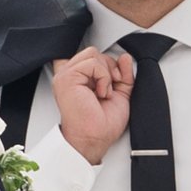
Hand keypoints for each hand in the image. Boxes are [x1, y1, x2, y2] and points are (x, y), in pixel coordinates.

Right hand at [51, 45, 133, 164]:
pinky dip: (103, 77)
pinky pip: (92, 62)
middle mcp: (69, 75)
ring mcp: (65, 75)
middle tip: (110, 88)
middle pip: (93, 52)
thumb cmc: (102, 124)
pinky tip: (101, 92)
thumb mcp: (120, 93)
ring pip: (92, 53)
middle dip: (109, 67)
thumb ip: (122, 74)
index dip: (105, 63)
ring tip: (104, 92)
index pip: (90, 56)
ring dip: (106, 73)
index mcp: (77, 78)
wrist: (95, 139)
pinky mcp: (67, 78)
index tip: (113, 79)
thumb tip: (125, 58)